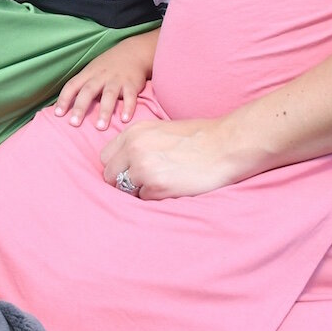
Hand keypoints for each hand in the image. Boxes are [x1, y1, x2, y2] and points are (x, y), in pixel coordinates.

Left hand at [54, 34, 155, 128]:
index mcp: (88, 74)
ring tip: (100, 127)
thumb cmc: (108, 65)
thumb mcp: (92, 71)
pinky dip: (128, 108)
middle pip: (88, 91)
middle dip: (80, 107)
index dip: (64, 99)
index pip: (72, 85)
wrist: (133, 51)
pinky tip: (124, 120)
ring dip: (104, 111)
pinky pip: (130, 96)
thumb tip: (67, 105)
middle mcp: (101, 76)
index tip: (58, 114)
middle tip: (74, 123)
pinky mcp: (131, 84)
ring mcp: (116, 79)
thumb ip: (82, 86)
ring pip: (109, 95)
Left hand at [100, 116, 242, 200]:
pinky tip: (172, 187)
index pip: (105, 157)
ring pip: (124, 190)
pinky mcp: (157, 187)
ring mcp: (143, 168)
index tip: (130, 171)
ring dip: (139, 191)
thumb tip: (125, 163)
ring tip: (161, 184)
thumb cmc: (198, 137)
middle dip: (122, 182)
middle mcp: (133, 148)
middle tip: (143, 183)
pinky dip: (155, 198)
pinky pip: (144, 200)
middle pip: (109, 175)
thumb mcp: (160, 130)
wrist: (226, 144)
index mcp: (133, 132)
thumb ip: (139, 143)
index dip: (117, 167)